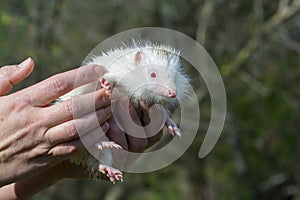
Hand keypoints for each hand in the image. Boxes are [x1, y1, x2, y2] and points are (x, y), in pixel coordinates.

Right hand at [0, 58, 111, 186]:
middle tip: (112, 90)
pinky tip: (102, 130)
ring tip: (111, 108)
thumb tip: (30, 62)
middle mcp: (35, 121)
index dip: (83, 75)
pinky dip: (89, 139)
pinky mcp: (45, 158)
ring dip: (98, 117)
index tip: (99, 70)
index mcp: (23, 102)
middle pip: (74, 106)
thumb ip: (8, 77)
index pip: (59, 83)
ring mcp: (42, 141)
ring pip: (77, 128)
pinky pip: (73, 148)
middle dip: (97, 97)